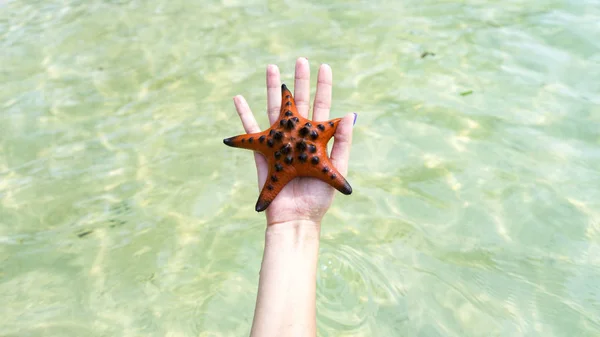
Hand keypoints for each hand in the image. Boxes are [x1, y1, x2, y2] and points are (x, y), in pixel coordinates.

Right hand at [232, 58, 354, 225]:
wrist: (296, 217)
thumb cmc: (319, 198)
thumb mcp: (335, 168)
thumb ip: (342, 142)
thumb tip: (350, 115)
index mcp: (316, 139)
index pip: (322, 107)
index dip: (323, 87)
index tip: (324, 66)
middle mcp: (297, 135)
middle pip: (298, 102)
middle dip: (298, 81)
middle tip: (299, 60)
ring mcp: (279, 141)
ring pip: (274, 109)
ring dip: (273, 89)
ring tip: (271, 67)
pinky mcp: (262, 151)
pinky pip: (251, 129)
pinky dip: (244, 114)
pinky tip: (239, 98)